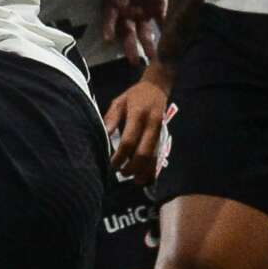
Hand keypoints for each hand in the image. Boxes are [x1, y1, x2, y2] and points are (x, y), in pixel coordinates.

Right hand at [99, 0, 168, 66]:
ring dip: (149, 45)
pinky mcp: (159, 9)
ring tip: (154, 58)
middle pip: (128, 33)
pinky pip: (162, 22)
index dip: (109, 28)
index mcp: (117, 4)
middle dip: (130, 47)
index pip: (111, 19)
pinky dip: (166, 32)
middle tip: (133, 61)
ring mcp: (144, 13)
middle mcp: (129, 13)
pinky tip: (171, 43)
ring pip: (145, 33)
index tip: (108, 39)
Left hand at [104, 64, 174, 183]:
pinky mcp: (164, 136)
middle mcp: (151, 125)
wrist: (157, 87)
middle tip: (122, 174)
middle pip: (144, 152)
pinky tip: (147, 177)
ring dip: (145, 171)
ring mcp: (160, 132)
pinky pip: (159, 155)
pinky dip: (153, 168)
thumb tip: (103, 136)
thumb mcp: (119, 102)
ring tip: (135, 180)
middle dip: (133, 167)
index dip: (120, 156)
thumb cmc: (134, 95)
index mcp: (138, 115)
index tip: (112, 164)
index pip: (129, 141)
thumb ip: (111, 119)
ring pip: (154, 156)